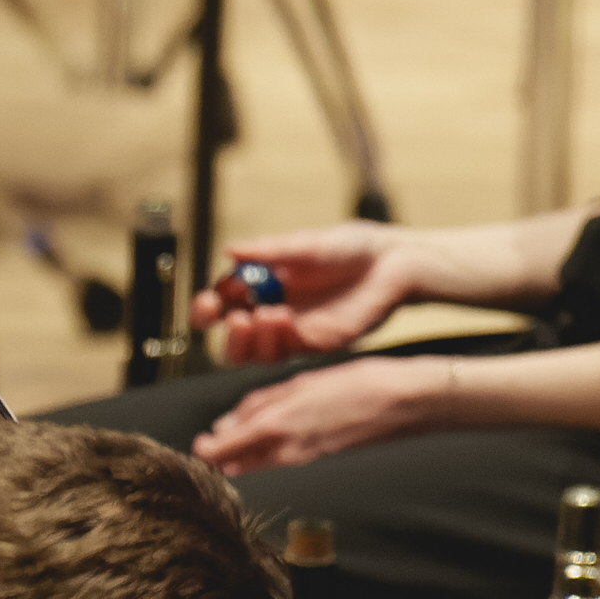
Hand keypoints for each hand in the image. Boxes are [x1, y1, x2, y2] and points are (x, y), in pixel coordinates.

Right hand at [185, 223, 422, 361]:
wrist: (392, 263)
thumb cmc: (350, 247)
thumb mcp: (306, 244)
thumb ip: (269, 250)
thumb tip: (229, 250)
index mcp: (259, 286)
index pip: (220, 305)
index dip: (206, 309)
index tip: (209, 302)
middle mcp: (269, 311)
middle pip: (229, 338)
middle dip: (222, 334)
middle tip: (231, 317)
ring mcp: (291, 332)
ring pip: (251, 354)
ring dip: (248, 340)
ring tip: (265, 314)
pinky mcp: (314, 344)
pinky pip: (282, 353)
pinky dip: (275, 339)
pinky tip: (283, 318)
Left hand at [189, 357, 453, 475]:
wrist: (406, 402)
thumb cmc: (357, 383)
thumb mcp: (302, 382)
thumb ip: (262, 403)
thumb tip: (229, 423)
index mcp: (276, 426)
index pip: (224, 451)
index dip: (207, 450)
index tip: (199, 442)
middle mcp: (287, 449)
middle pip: (237, 464)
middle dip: (222, 454)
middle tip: (214, 439)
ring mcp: (305, 458)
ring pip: (258, 464)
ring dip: (243, 454)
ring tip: (240, 434)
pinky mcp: (320, 458)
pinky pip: (282, 459)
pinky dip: (268, 452)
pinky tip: (272, 434)